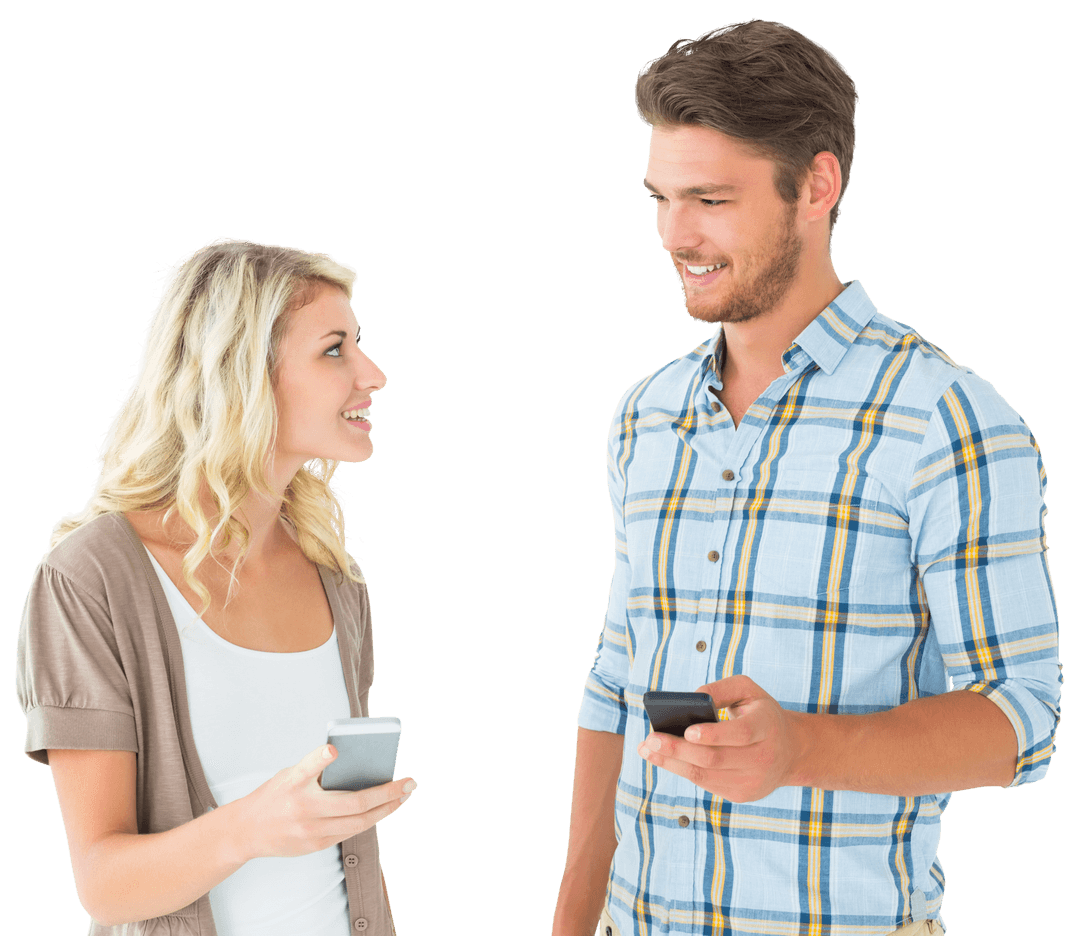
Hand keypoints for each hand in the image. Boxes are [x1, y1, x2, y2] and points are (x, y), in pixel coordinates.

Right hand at [232, 743, 416, 860]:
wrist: (246, 831)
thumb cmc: (273, 796)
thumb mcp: (289, 774)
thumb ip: (316, 769)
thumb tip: (352, 761)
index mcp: (293, 784)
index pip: (307, 768)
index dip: (321, 758)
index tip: (332, 750)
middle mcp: (303, 809)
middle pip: (354, 804)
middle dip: (387, 794)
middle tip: (409, 783)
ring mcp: (310, 832)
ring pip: (358, 822)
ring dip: (386, 810)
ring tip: (403, 797)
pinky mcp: (315, 846)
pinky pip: (350, 832)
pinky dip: (369, 820)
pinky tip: (382, 810)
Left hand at [636, 675, 801, 802]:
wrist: (791, 751)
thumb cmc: (761, 714)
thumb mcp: (749, 691)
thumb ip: (722, 689)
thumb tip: (691, 697)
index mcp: (767, 727)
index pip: (741, 734)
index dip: (714, 734)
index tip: (688, 731)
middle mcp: (763, 758)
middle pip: (716, 758)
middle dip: (679, 750)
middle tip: (650, 739)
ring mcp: (753, 781)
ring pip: (706, 775)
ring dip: (672, 763)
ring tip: (647, 750)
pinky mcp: (742, 795)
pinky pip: (706, 783)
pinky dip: (682, 771)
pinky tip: (664, 760)